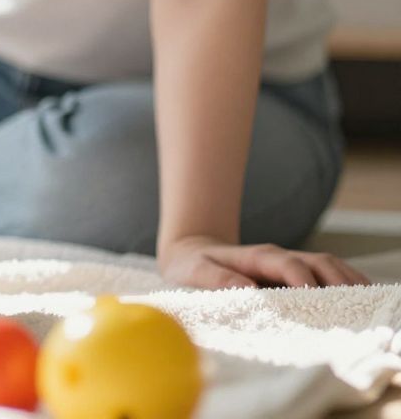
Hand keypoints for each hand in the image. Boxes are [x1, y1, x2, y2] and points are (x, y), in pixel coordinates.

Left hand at [158, 234, 370, 288]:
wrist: (192, 252)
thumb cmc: (193, 265)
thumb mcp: (194, 271)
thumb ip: (217, 278)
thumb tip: (246, 289)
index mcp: (256, 257)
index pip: (287, 263)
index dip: (302, 277)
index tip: (313, 296)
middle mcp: (279, 258)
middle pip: (319, 262)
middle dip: (339, 281)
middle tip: (353, 307)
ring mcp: (291, 264)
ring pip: (330, 266)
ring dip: (350, 281)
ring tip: (367, 303)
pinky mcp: (296, 274)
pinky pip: (329, 275)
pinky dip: (348, 284)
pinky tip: (361, 300)